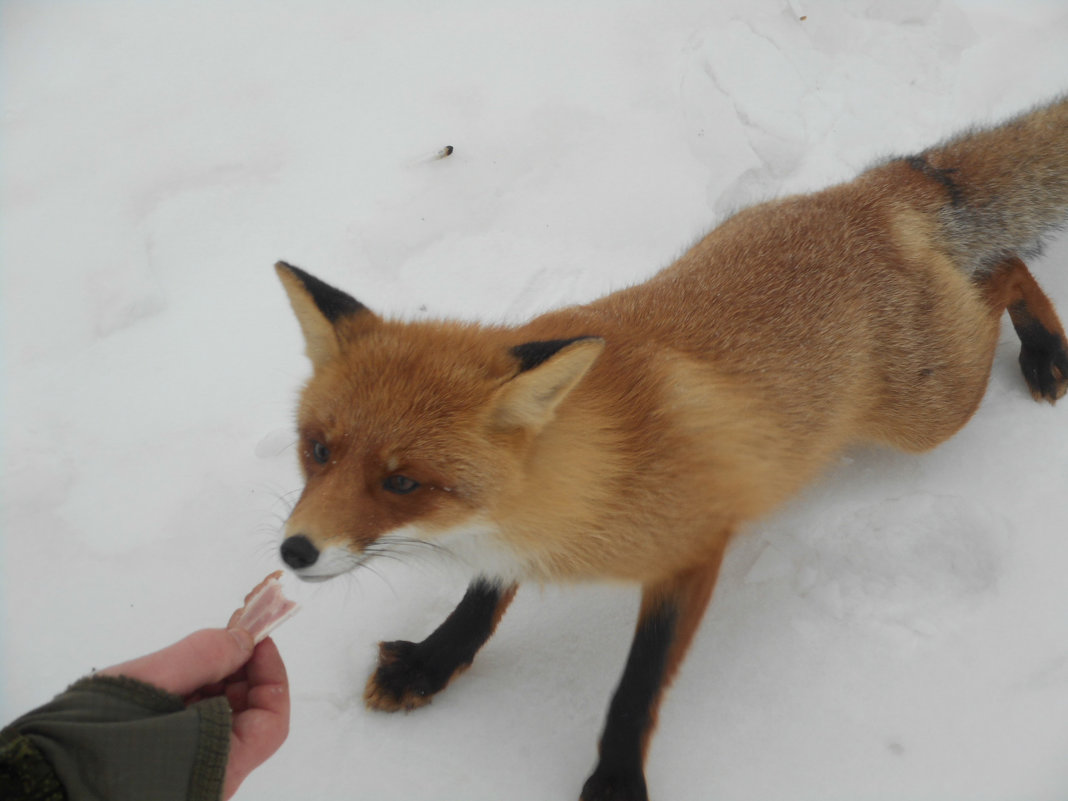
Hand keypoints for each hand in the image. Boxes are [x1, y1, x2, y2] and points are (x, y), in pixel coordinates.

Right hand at [100, 628, 289, 799]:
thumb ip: (206, 655)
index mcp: (219, 768)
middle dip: (241, 673)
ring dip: (215, 684)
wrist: (37, 778)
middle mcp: (211, 781)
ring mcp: (188, 779)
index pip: (271, 720)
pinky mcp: (165, 772)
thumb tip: (244, 639)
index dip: (270, 673)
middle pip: (247, 721)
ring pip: (219, 724)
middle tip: (228, 636)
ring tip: (195, 656)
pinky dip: (192, 701)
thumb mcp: (155, 681)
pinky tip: (176, 678)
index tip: (256, 637)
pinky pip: (193, 732)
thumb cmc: (95, 734)